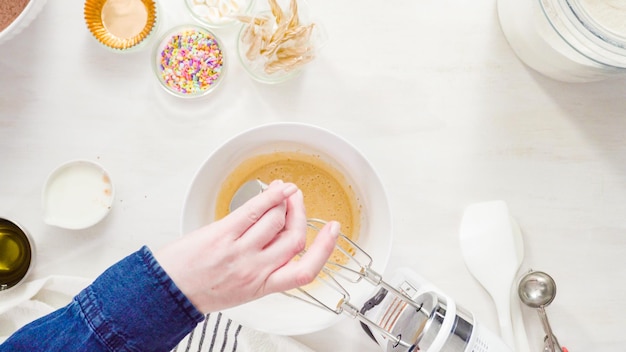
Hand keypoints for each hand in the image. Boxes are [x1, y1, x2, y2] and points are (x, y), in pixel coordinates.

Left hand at [154, 180, 339, 312]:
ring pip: (276, 220)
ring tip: (283, 191)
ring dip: (284, 201)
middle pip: (294, 239)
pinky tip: (276, 187)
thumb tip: (279, 238)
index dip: (325, 249)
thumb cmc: (200, 290)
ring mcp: (240, 251)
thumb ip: (264, 268)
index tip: (332, 231)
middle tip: (298, 201)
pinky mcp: (224, 234)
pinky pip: (255, 210)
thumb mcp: (241, 290)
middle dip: (300, 215)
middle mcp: (255, 270)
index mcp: (263, 286)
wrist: (167, 290)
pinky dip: (270, 195)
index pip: (305, 271)